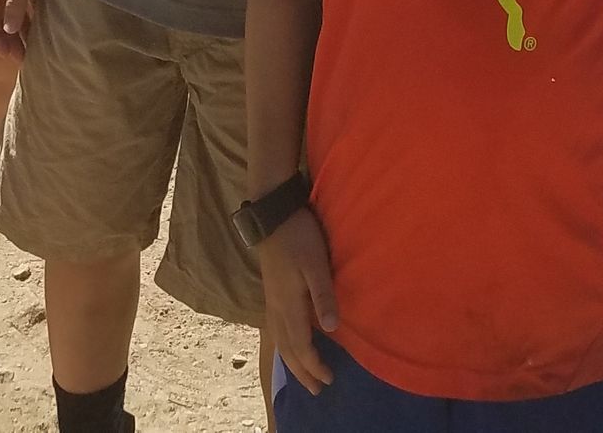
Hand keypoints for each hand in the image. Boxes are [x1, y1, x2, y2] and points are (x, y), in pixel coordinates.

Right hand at [0, 0, 46, 58]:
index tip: (11, 57)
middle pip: (1, 16)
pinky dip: (32, 9)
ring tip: (35, 44)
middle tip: (25, 57)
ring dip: (22, 25)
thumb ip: (13, 2)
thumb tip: (7, 30)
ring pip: (15, 6)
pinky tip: (44, 18)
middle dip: (10, 37)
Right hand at [259, 208, 337, 393]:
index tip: (328, 379)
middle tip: (316, 389)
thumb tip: (332, 329)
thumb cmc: (298, 237)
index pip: (301, 345)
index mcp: (288, 305)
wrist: (273, 214)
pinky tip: (288, 342)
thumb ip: (323, 295)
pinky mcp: (271, 291)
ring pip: (279, 340)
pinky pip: (275, 329)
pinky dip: (283, 345)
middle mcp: (276, 308)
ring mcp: (271, 299)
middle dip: (302, 371)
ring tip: (302, 374)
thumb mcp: (315, 264)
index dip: (314, 365)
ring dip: (291, 361)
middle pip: (287, 349)